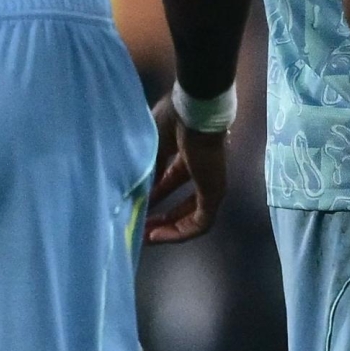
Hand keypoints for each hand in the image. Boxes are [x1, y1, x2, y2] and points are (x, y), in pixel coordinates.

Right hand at [146, 92, 227, 243]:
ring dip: (168, 228)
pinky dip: (179, 232)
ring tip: (145, 238)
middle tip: (138, 229)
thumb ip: (149, 168)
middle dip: (160, 216)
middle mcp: (201, 170)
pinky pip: (199, 222)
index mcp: (187, 154)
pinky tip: (156, 236)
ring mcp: (210, 183)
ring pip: (191, 215)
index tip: (134, 207)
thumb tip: (136, 188)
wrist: (195, 112)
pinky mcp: (215, 192)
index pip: (170, 181)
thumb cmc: (173, 121)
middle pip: (182, 201)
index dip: (153, 195)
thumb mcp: (153, 146)